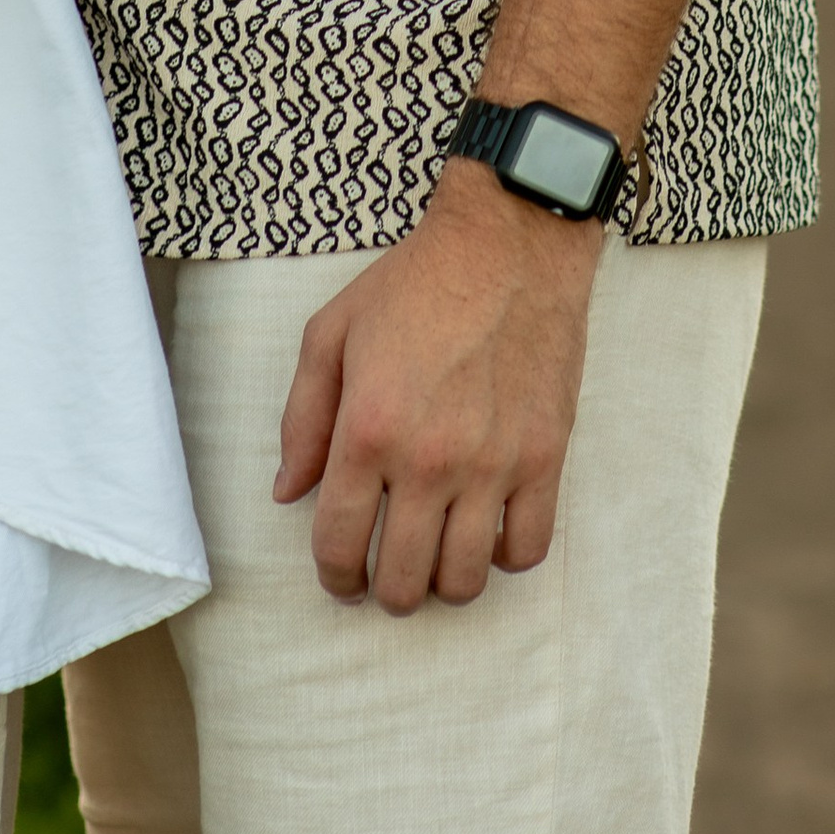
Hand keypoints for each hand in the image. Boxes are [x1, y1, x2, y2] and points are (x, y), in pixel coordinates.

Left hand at [271, 164, 599, 612]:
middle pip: (402, 579)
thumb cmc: (414, 283)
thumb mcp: (331, 332)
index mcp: (368, 429)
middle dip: (385, 590)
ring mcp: (493, 463)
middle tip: (385, 574)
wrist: (508, 242)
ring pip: (464, 580)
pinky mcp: (545, 456)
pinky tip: (486, 532)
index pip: (339, 543)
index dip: (333, 576)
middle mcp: (429, 458)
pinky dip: (503, 558)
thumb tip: (289, 493)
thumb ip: (302, 418)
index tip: (340, 578)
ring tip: (435, 559)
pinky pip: (527, 549)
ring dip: (442, 584)